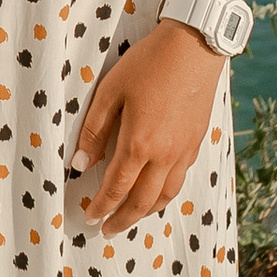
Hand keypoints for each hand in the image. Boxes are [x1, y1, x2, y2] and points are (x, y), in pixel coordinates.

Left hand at [69, 20, 223, 234]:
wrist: (195, 46)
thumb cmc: (149, 63)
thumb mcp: (111, 91)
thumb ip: (94, 130)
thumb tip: (79, 164)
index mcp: (139, 144)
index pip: (116, 188)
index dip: (101, 207)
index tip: (89, 217)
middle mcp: (165, 155)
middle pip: (142, 201)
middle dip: (123, 219)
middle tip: (107, 230)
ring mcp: (184, 151)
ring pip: (166, 195)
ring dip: (146, 212)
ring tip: (131, 217)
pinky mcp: (197, 142)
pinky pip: (180, 179)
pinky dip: (165, 194)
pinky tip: (157, 191)